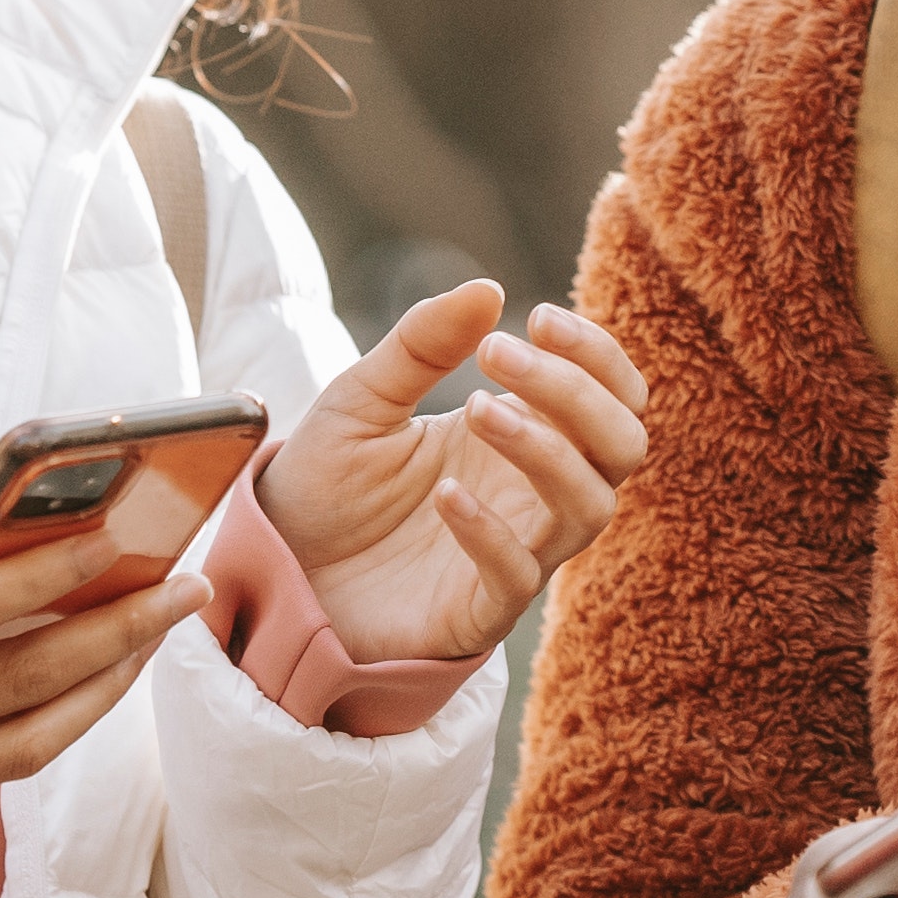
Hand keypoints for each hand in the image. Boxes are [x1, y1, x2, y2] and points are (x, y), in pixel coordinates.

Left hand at [257, 281, 650, 662]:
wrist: (274, 569)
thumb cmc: (328, 486)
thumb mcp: (362, 397)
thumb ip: (422, 344)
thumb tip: (489, 286)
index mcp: (523, 433)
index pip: (611, 393)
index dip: (595, 353)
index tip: (536, 316)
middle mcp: (533, 492)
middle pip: (622, 444)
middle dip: (578, 391)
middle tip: (497, 352)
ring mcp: (516, 552)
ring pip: (590, 507)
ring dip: (547, 450)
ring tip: (474, 409)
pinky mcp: (480, 611)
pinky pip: (519, 575)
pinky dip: (491, 531)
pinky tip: (444, 496)